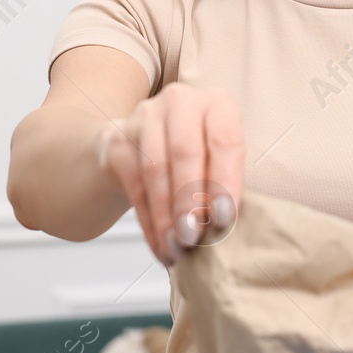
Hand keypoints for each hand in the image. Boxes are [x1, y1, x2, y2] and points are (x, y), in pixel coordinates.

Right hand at [95, 82, 243, 265]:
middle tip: (193, 238)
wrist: (147, 145)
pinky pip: (134, 186)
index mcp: (218, 104)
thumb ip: (229, 183)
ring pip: (155, 171)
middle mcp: (181, 102)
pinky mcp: (119, 139)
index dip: (224, 181)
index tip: (224, 219)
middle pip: (184, 152)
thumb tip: (233, 228)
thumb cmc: (199, 159)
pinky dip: (149, 223)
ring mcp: (145, 116)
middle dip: (189, 201)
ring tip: (177, 250)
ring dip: (166, 217)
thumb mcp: (222, 160)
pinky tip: (160, 246)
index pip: (224, 140)